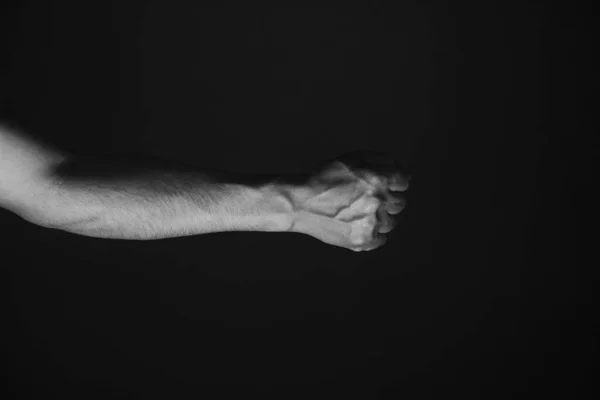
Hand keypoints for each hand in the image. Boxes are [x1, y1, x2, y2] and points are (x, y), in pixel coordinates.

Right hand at [285, 150, 409, 251]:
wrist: (300, 203)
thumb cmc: (324, 178)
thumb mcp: (352, 158)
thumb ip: (382, 161)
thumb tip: (403, 173)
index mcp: (378, 179)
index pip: (403, 182)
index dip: (392, 183)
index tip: (380, 187)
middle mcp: (379, 200)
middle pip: (399, 203)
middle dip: (386, 200)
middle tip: (364, 200)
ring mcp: (372, 222)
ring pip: (390, 223)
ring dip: (379, 218)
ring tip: (357, 213)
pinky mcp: (363, 240)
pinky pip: (381, 239)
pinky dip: (372, 234)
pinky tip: (356, 226)